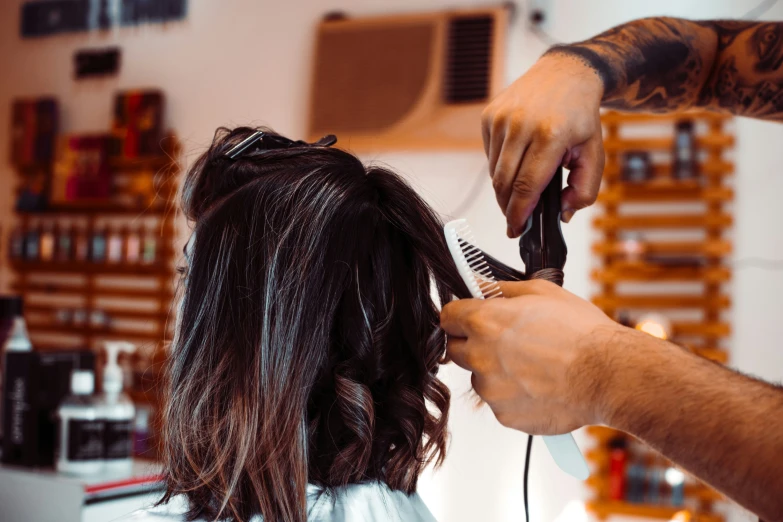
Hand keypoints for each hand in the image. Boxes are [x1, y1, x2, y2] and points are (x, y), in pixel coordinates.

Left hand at [440, 280, 623, 434]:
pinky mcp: (505, 415)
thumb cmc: (582, 333)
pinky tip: (540, 385)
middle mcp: (480, 356)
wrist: (609, 375)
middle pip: (456, 349)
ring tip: (533, 365)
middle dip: (473, 343)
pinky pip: (500, 402)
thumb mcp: (542, 293)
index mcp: (484, 322)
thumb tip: (481, 284)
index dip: (459, 316)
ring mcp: (491, 389)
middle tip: (505, 341)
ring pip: (480, 378)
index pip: (447, 317)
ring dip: (496, 372)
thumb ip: (502, 289)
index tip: (468, 318)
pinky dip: (513, 396)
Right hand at [481, 53, 605, 236]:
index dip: (519, 213)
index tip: (516, 230)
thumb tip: (563, 213)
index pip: (526, 185)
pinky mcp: (490, 116)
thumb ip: (585, 189)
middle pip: (505, 183)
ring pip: (494, 171)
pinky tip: (516, 163)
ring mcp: (502, 119)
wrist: (565, 73)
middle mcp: (522, 125)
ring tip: (521, 189)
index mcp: (551, 135)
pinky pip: (489, 155)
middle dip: (508, 207)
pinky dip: (500, 167)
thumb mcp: (595, 152)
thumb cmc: (580, 116)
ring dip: (505, 188)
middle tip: (516, 220)